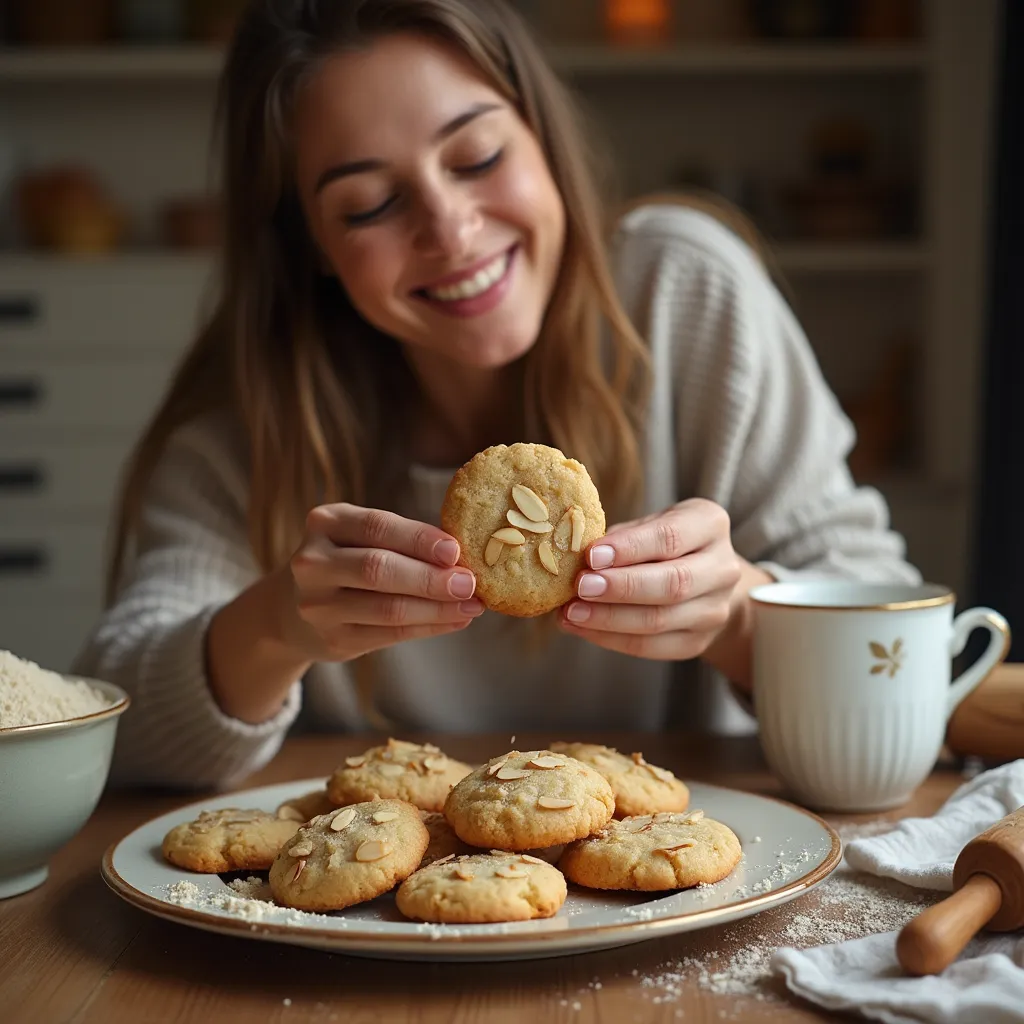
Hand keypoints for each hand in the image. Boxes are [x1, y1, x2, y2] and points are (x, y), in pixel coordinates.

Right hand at [279, 503, 482, 662]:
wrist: (293, 608)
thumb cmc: (347, 561)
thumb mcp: (360, 537)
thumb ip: (402, 539)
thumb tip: (462, 555)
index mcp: (326, 523)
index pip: (376, 527)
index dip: (418, 538)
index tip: (455, 550)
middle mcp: (313, 562)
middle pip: (378, 569)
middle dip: (430, 578)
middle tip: (470, 583)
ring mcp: (319, 605)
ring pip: (386, 608)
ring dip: (436, 608)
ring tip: (472, 605)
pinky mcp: (332, 639)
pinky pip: (389, 635)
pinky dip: (428, 627)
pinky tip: (455, 621)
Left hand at [559, 498, 741, 660]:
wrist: (705, 581)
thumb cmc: (664, 544)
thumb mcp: (648, 525)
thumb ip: (620, 538)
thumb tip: (575, 556)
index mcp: (709, 525)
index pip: (670, 537)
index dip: (629, 548)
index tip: (591, 555)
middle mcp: (723, 568)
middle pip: (673, 583)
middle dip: (621, 587)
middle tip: (580, 587)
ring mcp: (714, 610)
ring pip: (660, 620)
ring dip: (609, 618)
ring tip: (571, 612)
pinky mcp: (698, 642)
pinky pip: (651, 647)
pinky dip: (611, 639)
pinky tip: (581, 628)